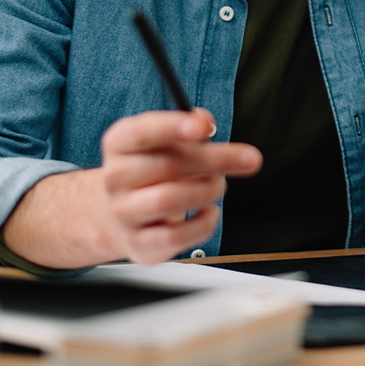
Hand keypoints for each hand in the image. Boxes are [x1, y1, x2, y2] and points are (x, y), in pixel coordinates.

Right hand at [100, 108, 260, 263]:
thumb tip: (206, 122)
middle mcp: (115, 177)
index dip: (173, 126)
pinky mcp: (138, 243)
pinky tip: (210, 211)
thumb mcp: (166, 139)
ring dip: (208, 190)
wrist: (124, 212)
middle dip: (216, 160)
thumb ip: (189, 125)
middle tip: (248, 159)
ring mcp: (123, 212)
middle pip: (168, 165)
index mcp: (120, 143)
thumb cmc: (155, 168)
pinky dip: (203, 223)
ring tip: (219, 185)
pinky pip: (176, 235)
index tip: (205, 128)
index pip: (143, 132)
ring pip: (170, 200)